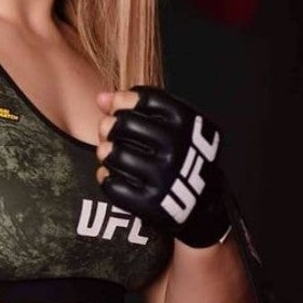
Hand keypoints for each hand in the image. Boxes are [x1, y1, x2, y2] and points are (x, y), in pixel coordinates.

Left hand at [95, 86, 230, 247]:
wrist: (200, 203)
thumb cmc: (178, 154)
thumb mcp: (172, 125)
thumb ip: (137, 105)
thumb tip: (102, 98)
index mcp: (188, 124)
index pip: (145, 99)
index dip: (123, 100)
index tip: (117, 108)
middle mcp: (178, 149)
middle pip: (124, 124)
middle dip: (110, 125)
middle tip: (110, 132)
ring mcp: (164, 178)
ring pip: (113, 153)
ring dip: (105, 151)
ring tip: (109, 153)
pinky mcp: (151, 203)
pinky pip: (111, 183)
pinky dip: (106, 176)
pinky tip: (113, 173)